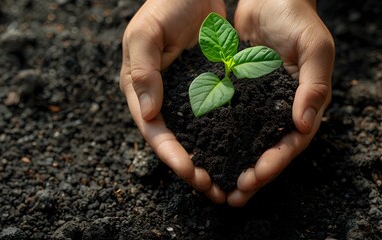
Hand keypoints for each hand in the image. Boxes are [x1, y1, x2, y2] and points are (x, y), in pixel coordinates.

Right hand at [120, 0, 226, 202]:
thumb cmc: (165, 5)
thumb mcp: (145, 34)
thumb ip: (143, 72)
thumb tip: (148, 116)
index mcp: (140, 89)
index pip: (153, 129)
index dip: (169, 153)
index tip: (189, 172)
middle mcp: (161, 97)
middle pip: (174, 140)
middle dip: (190, 166)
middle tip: (210, 188)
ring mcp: (185, 95)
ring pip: (195, 135)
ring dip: (208, 159)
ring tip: (225, 181)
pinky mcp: (206, 88)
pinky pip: (215, 117)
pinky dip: (224, 137)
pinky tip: (240, 151)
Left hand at [227, 0, 334, 205]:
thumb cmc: (297, 19)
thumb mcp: (314, 48)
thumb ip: (314, 85)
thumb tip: (304, 125)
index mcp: (302, 105)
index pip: (290, 144)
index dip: (274, 164)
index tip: (253, 178)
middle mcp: (278, 111)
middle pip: (265, 151)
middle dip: (250, 176)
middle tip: (230, 196)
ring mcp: (256, 105)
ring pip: (243, 142)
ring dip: (229, 164)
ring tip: (211, 184)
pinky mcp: (235, 94)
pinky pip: (224, 120)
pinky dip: (214, 138)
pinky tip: (199, 152)